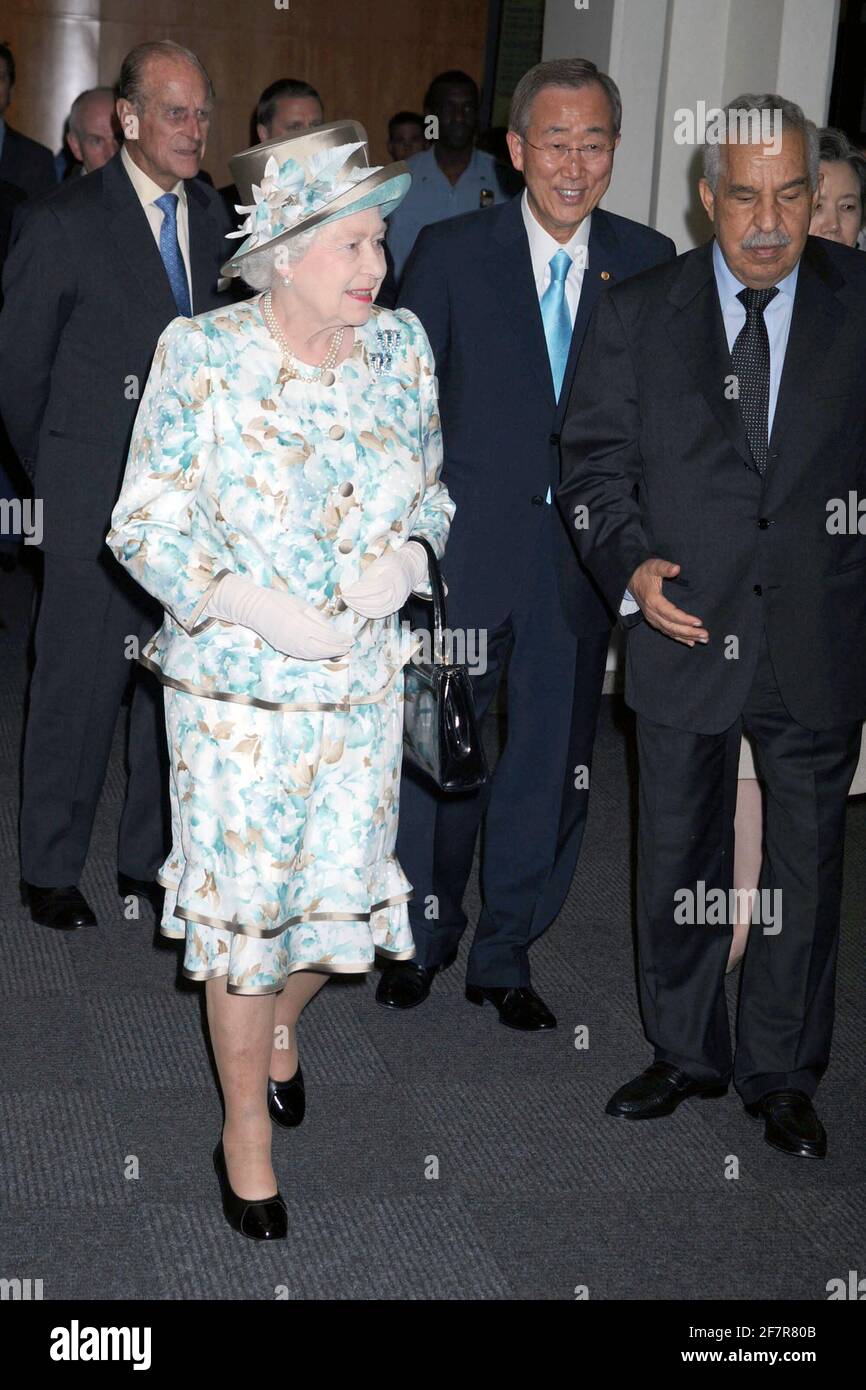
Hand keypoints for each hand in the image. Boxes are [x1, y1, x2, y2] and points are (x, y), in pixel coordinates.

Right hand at [205, 572, 353, 659]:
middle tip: (348, 647)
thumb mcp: (302, 605)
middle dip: (338, 649)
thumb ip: (318, 619)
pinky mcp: (284, 649)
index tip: (350, 639)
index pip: (329, 637)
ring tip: (338, 651)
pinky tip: (322, 653)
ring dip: (328, 654)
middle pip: (323, 649)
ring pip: (314, 655)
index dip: (341, 640)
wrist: (255, 609)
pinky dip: (316, 656)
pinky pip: (304, 656)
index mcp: (304, 626)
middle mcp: (298, 640)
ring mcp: (290, 647)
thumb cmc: (280, 602)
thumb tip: (332, 631)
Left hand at [340, 541, 426, 618]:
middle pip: (375, 601)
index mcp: (393, 577)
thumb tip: (353, 588)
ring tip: (349, 602)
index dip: (358, 592)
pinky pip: (381, 614)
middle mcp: (397, 591)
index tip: (346, 592)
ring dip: (360, 608)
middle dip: (357, 601)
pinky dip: (368, 613)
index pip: (373, 588)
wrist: (409, 569)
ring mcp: (398, 601)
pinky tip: (359, 608)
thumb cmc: (391, 564)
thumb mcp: (378, 564)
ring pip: (378, 610)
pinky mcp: (395, 606)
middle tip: (345, 598)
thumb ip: (368, 576)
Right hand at [628, 558, 708, 645]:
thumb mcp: (654, 566)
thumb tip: (676, 568)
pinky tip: (690, 642)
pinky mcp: (654, 621)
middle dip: (689, 632)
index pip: (670, 613)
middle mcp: (652, 613)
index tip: (698, 622)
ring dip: (687, 637)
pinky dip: (679, 638)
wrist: (630, 580)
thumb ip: (665, 567)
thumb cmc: (644, 572)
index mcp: (653, 601)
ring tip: (703, 639)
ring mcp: (652, 618)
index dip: (684, 619)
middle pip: (672, 626)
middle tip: (705, 635)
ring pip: (671, 631)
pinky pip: (667, 632)